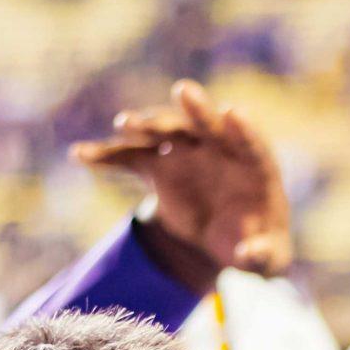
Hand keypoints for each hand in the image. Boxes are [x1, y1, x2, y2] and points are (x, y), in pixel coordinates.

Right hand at [70, 80, 292, 287]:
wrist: (225, 241)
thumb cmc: (257, 245)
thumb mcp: (268, 259)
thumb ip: (263, 256)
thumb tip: (248, 255)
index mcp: (254, 168)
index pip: (251, 143)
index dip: (244, 130)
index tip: (232, 114)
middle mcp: (220, 150)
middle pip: (207, 125)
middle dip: (196, 108)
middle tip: (182, 91)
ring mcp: (187, 153)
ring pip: (166, 133)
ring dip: (146, 126)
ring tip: (122, 125)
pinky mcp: (159, 166)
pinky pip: (131, 158)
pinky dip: (108, 156)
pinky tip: (81, 155)